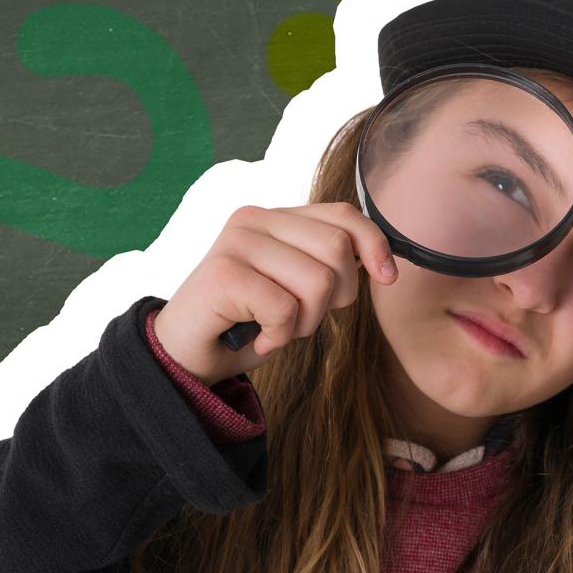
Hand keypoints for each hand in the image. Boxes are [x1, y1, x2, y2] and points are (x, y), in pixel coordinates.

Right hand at [150, 200, 397, 385]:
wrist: (186, 357)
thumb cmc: (245, 324)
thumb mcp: (295, 290)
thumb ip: (325, 266)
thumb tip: (381, 264)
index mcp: (275, 219)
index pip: (343, 216)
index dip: (374, 245)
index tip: (387, 278)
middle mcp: (255, 219)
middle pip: (337, 251)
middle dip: (333, 299)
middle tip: (299, 320)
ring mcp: (236, 242)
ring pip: (316, 283)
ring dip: (304, 323)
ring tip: (275, 329)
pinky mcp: (223, 272)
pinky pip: (285, 309)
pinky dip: (279, 337)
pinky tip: (259, 340)